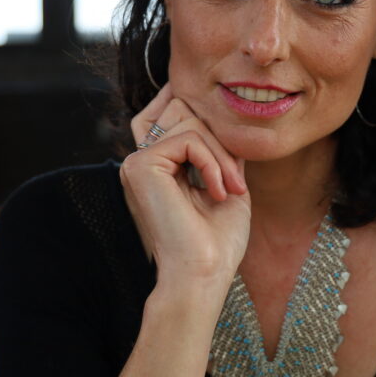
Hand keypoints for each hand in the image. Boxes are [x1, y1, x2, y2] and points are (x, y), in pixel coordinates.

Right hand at [119, 83, 250, 288]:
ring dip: (222, 154)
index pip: (169, 109)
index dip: (190, 102)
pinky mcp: (140, 165)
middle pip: (183, 108)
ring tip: (232, 189)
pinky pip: (188, 139)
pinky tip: (217, 191)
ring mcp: (138, 161)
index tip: (224, 119)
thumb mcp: (227, 181)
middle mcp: (143, 159)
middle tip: (237, 181)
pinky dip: (213, 162)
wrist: (203, 274)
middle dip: (220, 138)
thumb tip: (228, 115)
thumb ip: (222, 147)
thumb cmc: (217, 241)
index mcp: (158, 164)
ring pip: (189, 121)